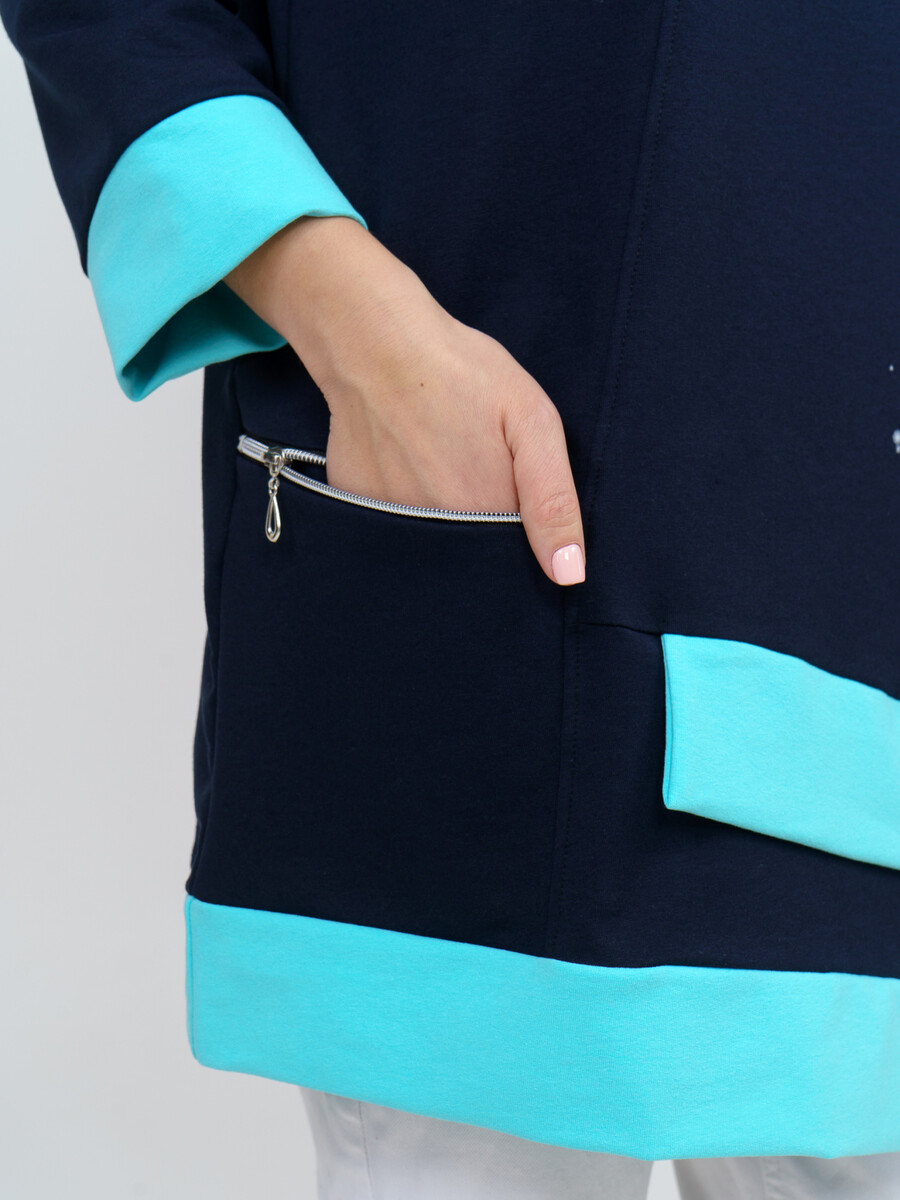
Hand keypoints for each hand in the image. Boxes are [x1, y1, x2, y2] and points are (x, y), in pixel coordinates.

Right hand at [224, 216, 585, 585]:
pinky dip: (398, 504)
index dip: (521, 548)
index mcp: (483, 520)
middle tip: (472, 467)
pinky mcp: (354, 507)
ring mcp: (387, 526)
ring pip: (428, 548)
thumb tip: (568, 575)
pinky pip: (386, 526)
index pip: (511, 569)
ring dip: (440, 522)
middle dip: (480, 535)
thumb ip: (553, 502)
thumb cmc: (463, 374)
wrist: (377, 343)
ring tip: (439, 462)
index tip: (514, 504)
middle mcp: (432, 536)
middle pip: (468, 565)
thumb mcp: (532, 424)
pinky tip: (404, 461)